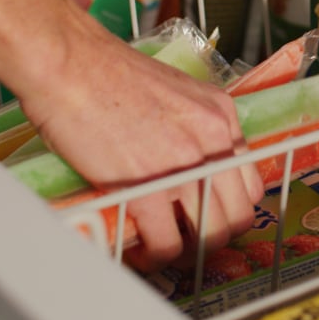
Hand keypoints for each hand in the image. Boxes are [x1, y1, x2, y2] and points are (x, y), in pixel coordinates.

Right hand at [20, 12, 262, 270]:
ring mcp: (184, 165)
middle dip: (214, 236)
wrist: (68, 62)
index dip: (230, 208)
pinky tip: (142, 250)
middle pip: (238, 213)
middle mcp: (212, 139)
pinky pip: (168, 243)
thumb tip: (186, 165)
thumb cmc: (104, 73)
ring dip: (188, 251)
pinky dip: (157, 257)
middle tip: (189, 240)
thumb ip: (191, 127)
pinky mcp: (149, 189)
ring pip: (210, 234)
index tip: (210, 218)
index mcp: (221, 114)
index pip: (250, 181)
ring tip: (165, 248)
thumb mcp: (172, 92)